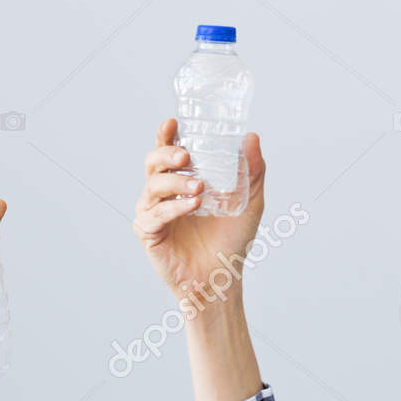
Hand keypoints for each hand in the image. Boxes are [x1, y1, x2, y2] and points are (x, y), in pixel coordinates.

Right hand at [133, 119, 264, 305]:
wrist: (223, 277)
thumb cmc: (231, 239)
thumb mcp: (249, 201)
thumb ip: (252, 171)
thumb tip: (251, 136)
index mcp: (182, 179)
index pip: (169, 151)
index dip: (166, 135)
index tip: (173, 123)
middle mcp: (163, 192)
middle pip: (153, 162)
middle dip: (166, 153)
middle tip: (186, 156)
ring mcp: (152, 211)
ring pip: (154, 185)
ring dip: (176, 181)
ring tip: (200, 189)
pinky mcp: (148, 232)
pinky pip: (155, 213)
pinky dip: (174, 207)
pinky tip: (192, 206)